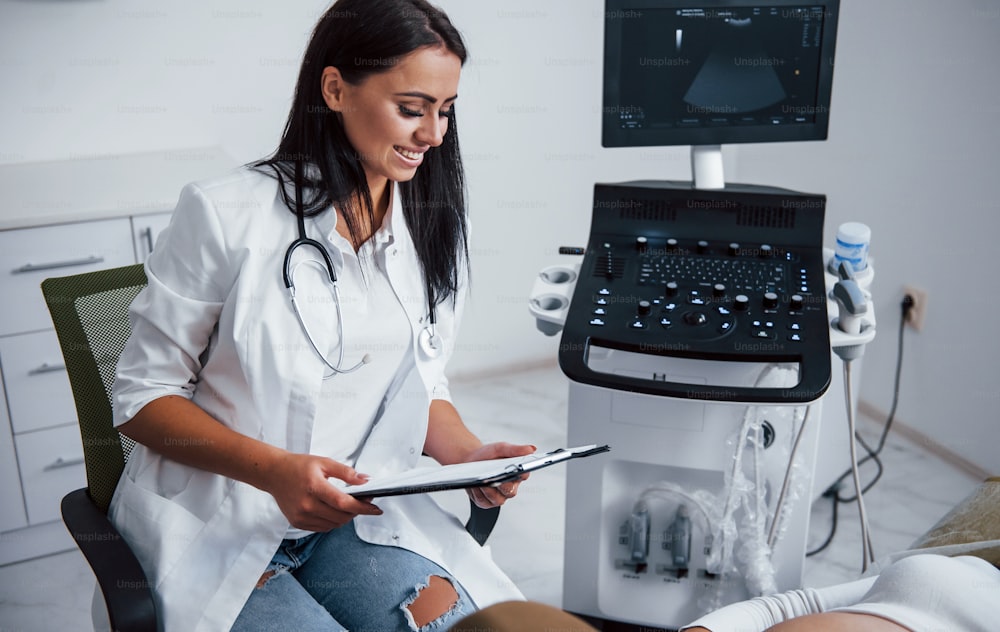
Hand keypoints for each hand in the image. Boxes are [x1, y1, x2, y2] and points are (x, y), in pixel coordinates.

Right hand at [262, 452, 381, 531]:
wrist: (274, 474)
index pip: (343, 503)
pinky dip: (333, 521)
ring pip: (333, 524)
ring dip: (345, 517)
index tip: (375, 508)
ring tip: (347, 505)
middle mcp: (306, 505)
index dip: (362, 507)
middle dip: (356, 511)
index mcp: (314, 487)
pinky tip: (333, 510)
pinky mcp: (297, 522)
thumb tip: (365, 480)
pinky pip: (323, 528)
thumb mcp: (324, 462)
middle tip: (363, 502)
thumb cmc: (298, 466)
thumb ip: (346, 472)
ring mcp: (301, 516)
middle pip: (340, 516)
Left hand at [459, 442, 535, 508]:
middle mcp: (510, 487)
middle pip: (510, 491)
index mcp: (518, 474)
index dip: (521, 474)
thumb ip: (516, 450)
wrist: (472, 460)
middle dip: (503, 484)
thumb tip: (531, 449)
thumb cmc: (489, 456)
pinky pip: (483, 502)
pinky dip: (478, 494)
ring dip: (488, 490)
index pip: (524, 475)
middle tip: (496, 477)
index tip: (516, 470)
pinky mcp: (486, 502)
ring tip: (482, 481)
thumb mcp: (501, 448)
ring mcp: (499, 496)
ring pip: (497, 499)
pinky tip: (475, 486)